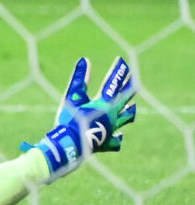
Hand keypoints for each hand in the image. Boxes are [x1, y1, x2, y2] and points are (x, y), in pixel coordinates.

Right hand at [21, 57, 137, 179]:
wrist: (71, 144)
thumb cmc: (71, 119)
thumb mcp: (73, 97)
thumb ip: (79, 78)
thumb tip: (84, 60)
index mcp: (105, 104)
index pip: (114, 84)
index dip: (118, 71)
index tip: (122, 60)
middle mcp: (112, 116)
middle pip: (124, 100)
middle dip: (128, 88)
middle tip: (134, 81)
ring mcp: (111, 130)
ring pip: (124, 120)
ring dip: (128, 112)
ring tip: (133, 107)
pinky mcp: (106, 143)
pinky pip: (115, 141)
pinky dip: (117, 137)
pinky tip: (119, 136)